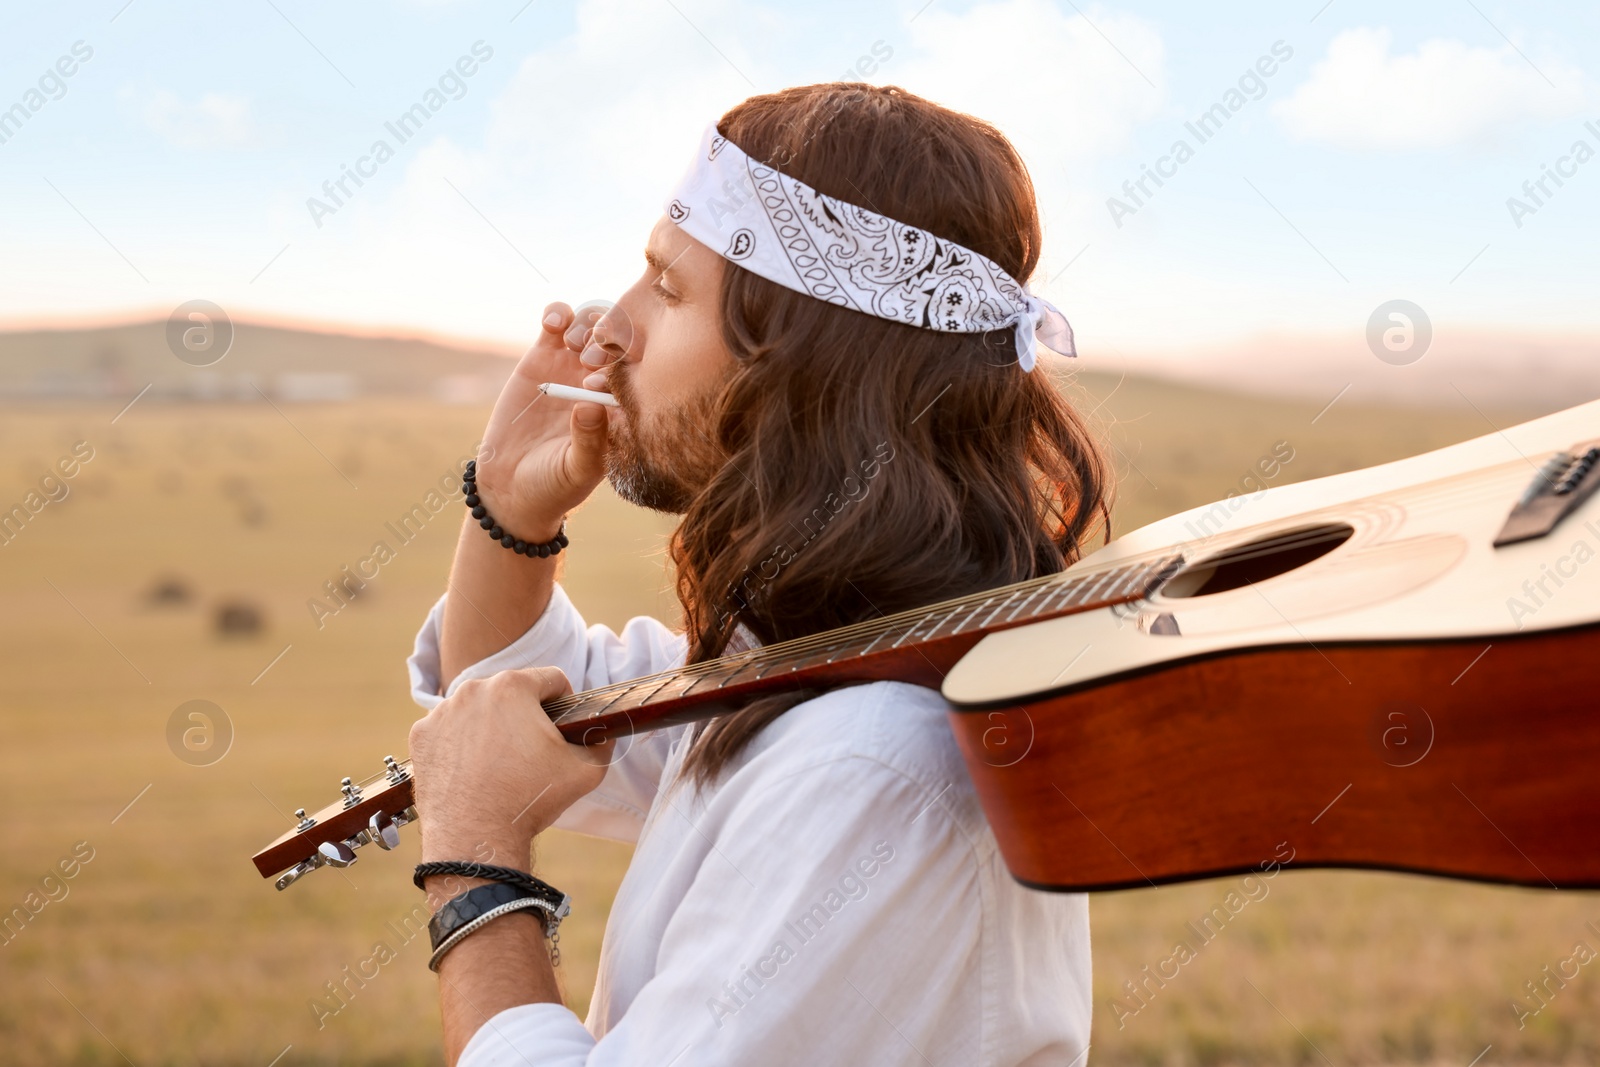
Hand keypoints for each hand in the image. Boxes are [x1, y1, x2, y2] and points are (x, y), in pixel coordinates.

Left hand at [408, 667, 611, 862]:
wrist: (475, 839)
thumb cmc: (529, 800)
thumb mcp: (587, 770)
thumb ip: (602, 742)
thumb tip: (603, 734)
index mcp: (513, 687)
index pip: (551, 679)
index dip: (564, 702)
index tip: (562, 726)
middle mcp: (472, 690)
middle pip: (511, 692)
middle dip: (524, 714)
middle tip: (531, 750)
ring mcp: (441, 713)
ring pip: (478, 709)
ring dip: (491, 726)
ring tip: (500, 763)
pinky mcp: (421, 737)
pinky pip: (449, 730)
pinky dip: (462, 744)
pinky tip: (473, 770)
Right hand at [474, 302, 620, 540]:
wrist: (512, 486)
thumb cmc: (554, 485)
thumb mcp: (576, 469)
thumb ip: (589, 440)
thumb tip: (593, 404)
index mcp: (620, 407)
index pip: (638, 373)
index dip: (625, 366)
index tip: (599, 382)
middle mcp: (601, 382)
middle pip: (619, 342)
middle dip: (609, 341)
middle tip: (588, 359)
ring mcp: (572, 366)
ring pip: (591, 325)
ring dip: (587, 324)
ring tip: (572, 344)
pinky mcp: (543, 356)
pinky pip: (557, 323)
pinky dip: (558, 314)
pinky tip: (554, 324)